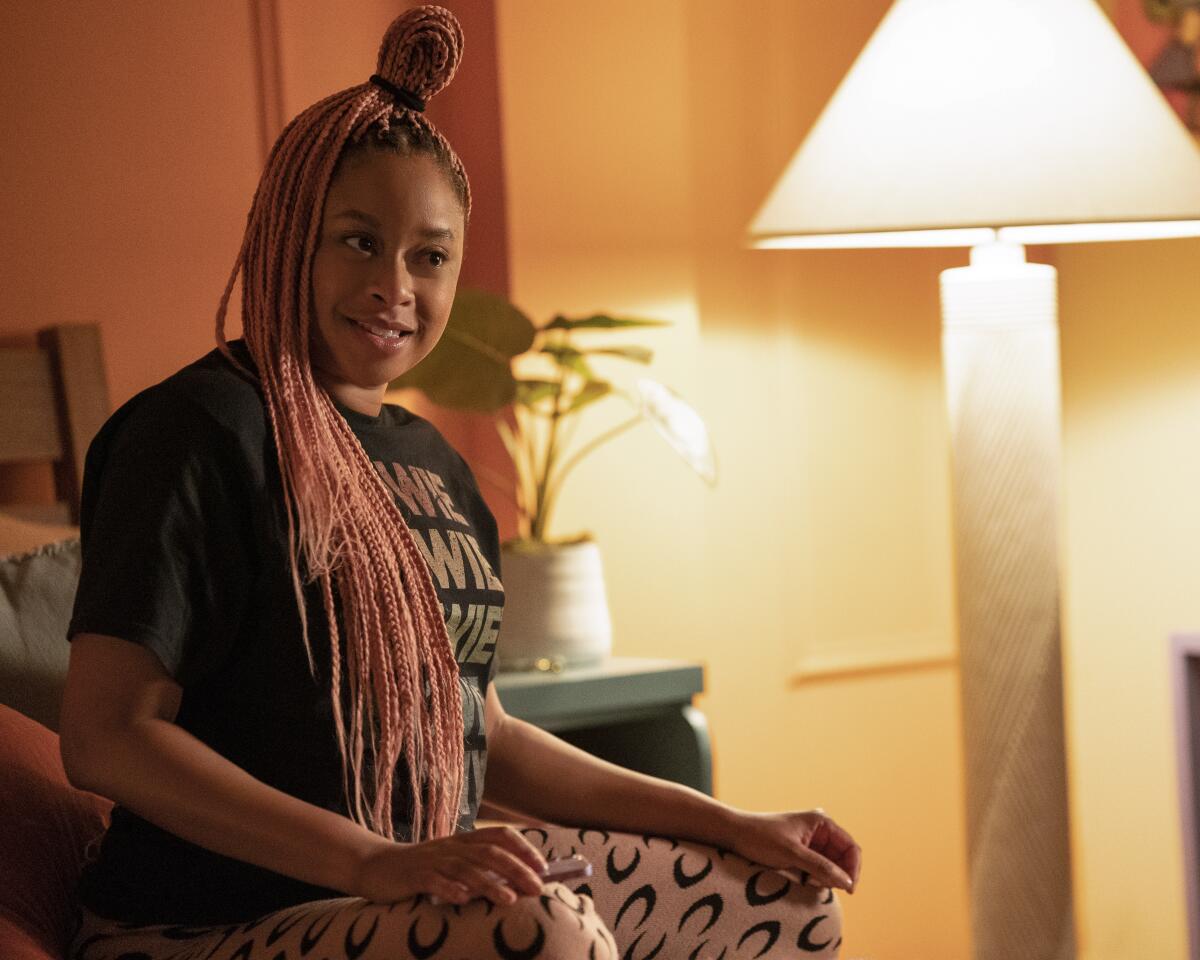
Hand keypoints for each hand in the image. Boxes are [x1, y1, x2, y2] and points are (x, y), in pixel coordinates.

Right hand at [350, 825, 548, 904]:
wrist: (376, 866)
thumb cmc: (422, 868)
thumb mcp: (453, 862)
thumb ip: (478, 868)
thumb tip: (516, 882)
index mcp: (463, 840)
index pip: (499, 835)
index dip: (523, 848)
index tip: (543, 866)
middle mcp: (452, 846)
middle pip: (489, 853)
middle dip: (516, 869)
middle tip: (537, 887)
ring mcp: (432, 860)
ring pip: (466, 868)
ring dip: (490, 883)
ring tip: (510, 899)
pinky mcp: (414, 876)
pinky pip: (433, 881)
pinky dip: (450, 889)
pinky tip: (464, 900)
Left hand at [725, 809, 860, 893]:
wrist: (734, 833)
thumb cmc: (761, 838)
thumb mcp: (792, 854)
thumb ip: (821, 867)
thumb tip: (847, 882)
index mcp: (822, 821)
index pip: (851, 847)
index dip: (853, 869)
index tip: (849, 890)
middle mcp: (819, 829)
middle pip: (842, 857)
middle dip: (838, 875)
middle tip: (824, 889)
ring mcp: (810, 840)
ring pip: (830, 865)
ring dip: (826, 878)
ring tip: (810, 884)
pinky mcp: (801, 851)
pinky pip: (818, 867)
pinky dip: (816, 877)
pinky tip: (805, 882)